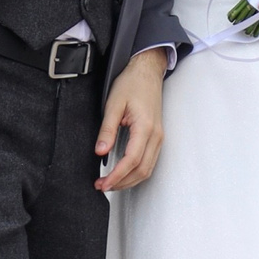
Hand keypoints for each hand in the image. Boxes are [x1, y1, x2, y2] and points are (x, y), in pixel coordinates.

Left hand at [97, 48, 166, 191]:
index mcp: (145, 127)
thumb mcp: (113, 104)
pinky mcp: (157, 137)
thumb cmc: (131, 84)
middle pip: (142, 170)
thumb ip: (107, 130)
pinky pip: (150, 161)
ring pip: (148, 169)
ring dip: (130, 180)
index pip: (131, 160)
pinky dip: (137, 172)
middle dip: (122, 182)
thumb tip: (100, 152)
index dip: (117, 175)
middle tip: (103, 186)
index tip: (103, 183)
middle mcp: (156, 135)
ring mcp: (159, 137)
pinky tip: (123, 173)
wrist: (146, 71)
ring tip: (111, 183)